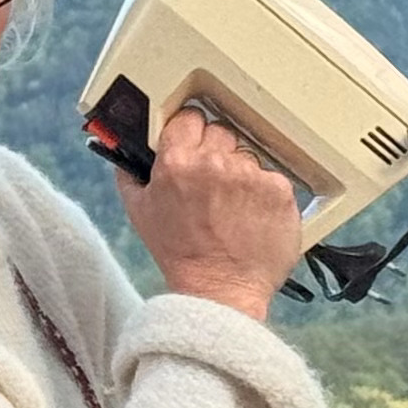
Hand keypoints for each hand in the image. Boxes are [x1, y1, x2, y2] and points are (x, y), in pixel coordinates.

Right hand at [114, 104, 302, 320]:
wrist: (220, 290)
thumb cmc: (181, 256)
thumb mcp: (140, 212)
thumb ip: (131, 173)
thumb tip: (128, 149)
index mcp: (177, 163)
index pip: (189, 118)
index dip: (191, 132)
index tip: (194, 143)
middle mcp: (214, 163)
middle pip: (221, 131)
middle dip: (216, 152)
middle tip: (214, 183)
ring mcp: (250, 175)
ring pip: (247, 154)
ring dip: (241, 173)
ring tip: (234, 205)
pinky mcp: (279, 190)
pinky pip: (273, 176)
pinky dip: (265, 192)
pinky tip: (253, 214)